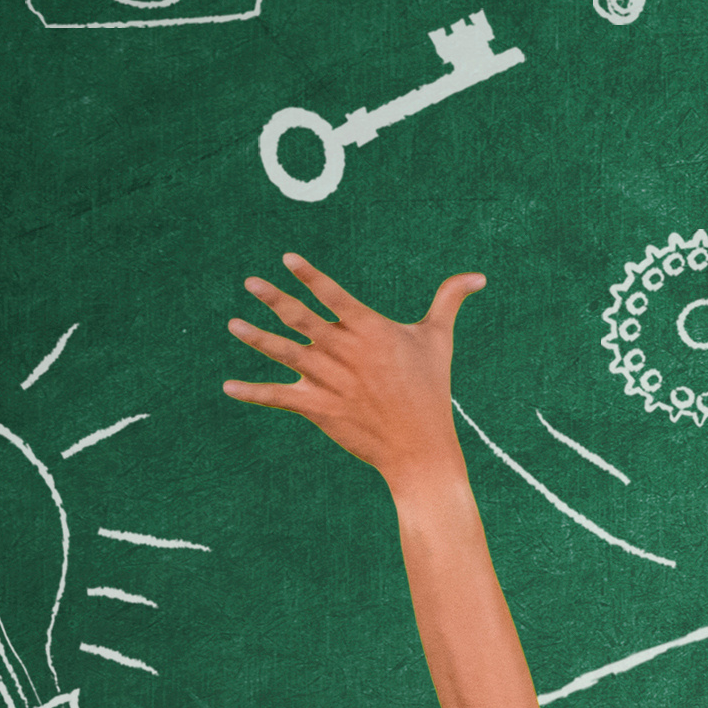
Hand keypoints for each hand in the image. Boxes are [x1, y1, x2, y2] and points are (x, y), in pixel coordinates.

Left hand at [222, 254, 482, 491]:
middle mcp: (346, 352)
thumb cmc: (430, 391)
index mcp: (371, 331)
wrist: (420, 449)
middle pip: (303, 319)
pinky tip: (228, 386)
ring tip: (233, 324)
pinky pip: (278, 397)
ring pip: (285, 353)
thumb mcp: (439, 341)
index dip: (311, 276)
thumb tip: (479, 276)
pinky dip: (253, 392)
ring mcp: (330, 381)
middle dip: (275, 299)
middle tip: (251, 282)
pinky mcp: (318, 408)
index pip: (335, 295)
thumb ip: (449, 301)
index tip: (287, 258)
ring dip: (257, 338)